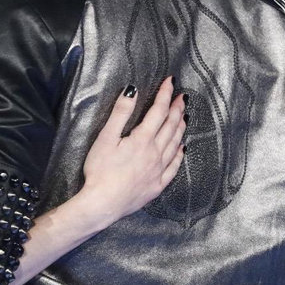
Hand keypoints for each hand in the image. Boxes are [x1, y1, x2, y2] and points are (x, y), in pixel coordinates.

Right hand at [77, 77, 184, 230]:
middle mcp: (156, 153)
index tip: (170, 82)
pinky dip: (180, 154)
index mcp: (142, 139)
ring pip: (175, 143)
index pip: (159, 111)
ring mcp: (159, 170)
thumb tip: (132, 90)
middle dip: (177, 108)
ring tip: (184, 116)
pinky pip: (174, 166)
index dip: (165, 94)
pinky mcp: (157, 185)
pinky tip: (182, 149)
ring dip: (181, 127)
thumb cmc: (100, 171)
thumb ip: (120, 113)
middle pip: (171, 125)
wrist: (104, 203)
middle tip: (182, 96)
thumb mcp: (105, 138)